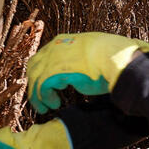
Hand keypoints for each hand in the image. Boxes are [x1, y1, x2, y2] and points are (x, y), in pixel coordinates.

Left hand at [26, 32, 148, 112]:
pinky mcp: (54, 72)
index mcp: (63, 41)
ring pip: (35, 78)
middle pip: (34, 66)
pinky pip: (41, 88)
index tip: (45, 85)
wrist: (115, 57)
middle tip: (40, 98)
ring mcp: (53, 59)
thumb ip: (79, 61)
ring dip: (38, 95)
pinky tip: (54, 104)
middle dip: (34, 83)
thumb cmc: (111, 56)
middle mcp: (54, 47)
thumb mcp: (91, 54)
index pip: (43, 55)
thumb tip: (81, 72)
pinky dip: (45, 98)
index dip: (41, 71)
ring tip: (45, 107)